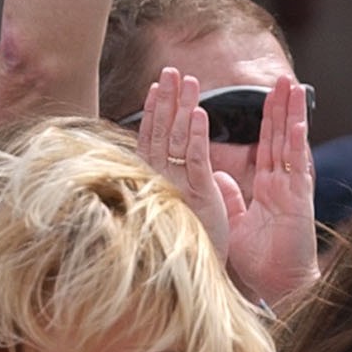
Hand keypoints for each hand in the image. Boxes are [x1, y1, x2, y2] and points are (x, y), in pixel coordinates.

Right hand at [138, 70, 230, 258]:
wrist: (192, 281)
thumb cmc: (186, 244)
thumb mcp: (178, 207)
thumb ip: (178, 183)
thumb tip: (177, 163)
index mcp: (156, 183)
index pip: (152, 140)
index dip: (154, 112)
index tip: (157, 86)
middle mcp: (161, 182)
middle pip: (161, 133)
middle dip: (166, 100)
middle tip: (171, 70)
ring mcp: (177, 187)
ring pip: (176, 140)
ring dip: (181, 107)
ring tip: (186, 80)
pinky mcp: (197, 196)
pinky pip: (196, 160)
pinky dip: (196, 136)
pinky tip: (199, 113)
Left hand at [223, 77, 317, 305]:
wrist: (278, 287)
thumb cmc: (259, 261)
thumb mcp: (235, 223)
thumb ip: (228, 198)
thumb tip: (216, 174)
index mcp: (268, 187)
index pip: (266, 146)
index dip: (267, 121)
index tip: (269, 95)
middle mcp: (282, 184)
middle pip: (280, 138)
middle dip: (281, 108)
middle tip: (283, 79)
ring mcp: (292, 190)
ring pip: (290, 145)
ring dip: (292, 116)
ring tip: (293, 88)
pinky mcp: (298, 202)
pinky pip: (296, 169)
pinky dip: (296, 145)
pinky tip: (297, 123)